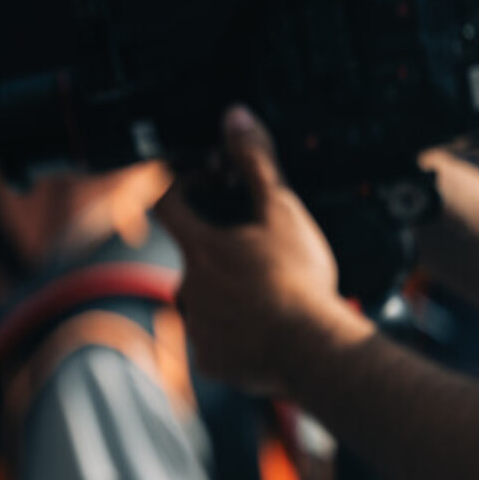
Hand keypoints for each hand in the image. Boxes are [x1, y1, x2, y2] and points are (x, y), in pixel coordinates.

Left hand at [154, 106, 374, 392]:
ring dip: (227, 295)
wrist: (312, 350)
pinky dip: (236, 334)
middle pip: (193, 259)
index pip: (165, 205)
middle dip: (219, 253)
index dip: (176, 187)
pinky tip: (265, 329)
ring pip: (205, 303)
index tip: (193, 182)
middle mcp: (188, 288)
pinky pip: (217, 341)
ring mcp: (197, 327)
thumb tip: (235, 118)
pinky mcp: (211, 361)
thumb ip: (255, 162)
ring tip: (269, 296)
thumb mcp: (281, 210)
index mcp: (200, 249)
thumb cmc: (297, 282)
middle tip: (259, 255)